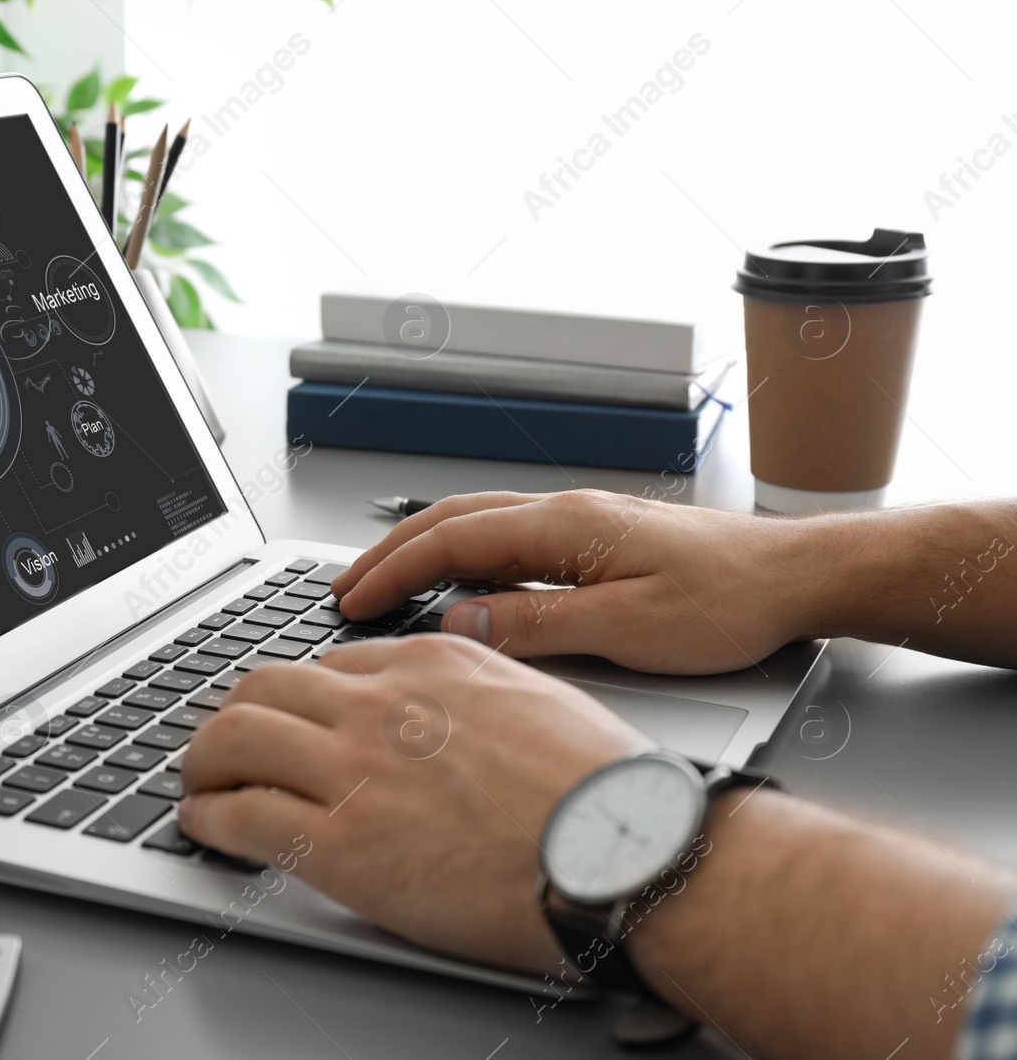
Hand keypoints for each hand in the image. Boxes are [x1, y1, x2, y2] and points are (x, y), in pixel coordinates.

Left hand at [177, 634, 649, 973]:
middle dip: (231, 715)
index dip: (299, 699)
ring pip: (233, 737)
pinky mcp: (341, 843)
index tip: (290, 722)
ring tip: (197, 783)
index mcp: (433, 664)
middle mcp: (383, 704)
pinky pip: (241, 814)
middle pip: (263, 686)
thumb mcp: (538, 698)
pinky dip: (207, 818)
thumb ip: (476, 686)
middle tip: (221, 744)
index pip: (329, 664)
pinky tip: (205, 828)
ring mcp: (356, 770)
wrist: (629, 856)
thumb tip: (450, 696)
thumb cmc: (604, 793)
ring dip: (201, 761)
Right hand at [334, 490, 815, 674]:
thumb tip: (461, 621)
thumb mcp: (628, 629)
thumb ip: (538, 624)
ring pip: (477, 524)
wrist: (797, 576)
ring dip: (422, 550)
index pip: (451, 540)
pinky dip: (461, 555)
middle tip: (345, 588)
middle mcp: (565, 512)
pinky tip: (456, 581)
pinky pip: (506, 537)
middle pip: (452, 520)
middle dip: (390, 552)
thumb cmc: (730, 600)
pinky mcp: (596, 538)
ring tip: (384, 582)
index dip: (393, 570)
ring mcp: (580, 521)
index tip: (352, 600)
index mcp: (565, 526)